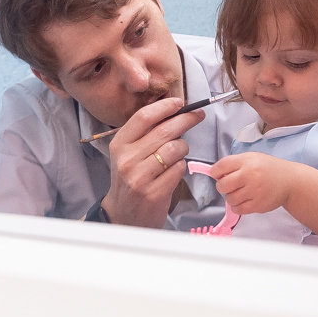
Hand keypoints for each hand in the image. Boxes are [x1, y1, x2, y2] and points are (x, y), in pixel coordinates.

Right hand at [99, 98, 204, 227]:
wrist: (123, 214)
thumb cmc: (130, 178)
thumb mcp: (128, 153)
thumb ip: (145, 133)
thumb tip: (172, 109)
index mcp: (119, 144)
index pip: (144, 117)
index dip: (165, 107)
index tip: (180, 102)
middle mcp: (127, 159)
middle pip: (164, 131)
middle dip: (186, 120)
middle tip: (198, 116)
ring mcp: (140, 177)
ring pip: (175, 149)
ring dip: (183, 148)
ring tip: (177, 154)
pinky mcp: (154, 193)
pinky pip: (179, 169)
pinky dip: (181, 167)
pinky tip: (173, 171)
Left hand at [211, 152, 300, 214]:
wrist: (290, 181)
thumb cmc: (268, 168)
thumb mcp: (252, 158)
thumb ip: (234, 164)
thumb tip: (216, 174)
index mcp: (246, 161)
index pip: (220, 167)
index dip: (215, 172)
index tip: (218, 175)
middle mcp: (249, 175)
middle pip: (222, 185)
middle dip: (222, 186)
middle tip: (230, 185)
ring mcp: (254, 191)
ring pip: (229, 199)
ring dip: (232, 197)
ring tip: (241, 192)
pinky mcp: (258, 205)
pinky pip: (238, 209)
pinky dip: (238, 206)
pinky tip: (244, 200)